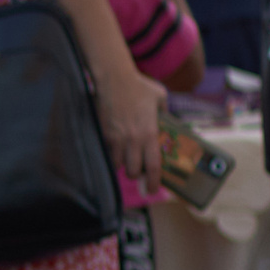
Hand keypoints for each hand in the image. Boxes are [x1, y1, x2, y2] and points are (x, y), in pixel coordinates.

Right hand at [99, 65, 165, 187]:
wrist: (114, 79)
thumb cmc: (139, 86)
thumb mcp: (160, 97)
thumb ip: (165, 111)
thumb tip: (166, 118)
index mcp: (150, 133)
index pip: (153, 166)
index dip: (153, 182)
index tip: (152, 190)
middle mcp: (133, 140)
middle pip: (132, 171)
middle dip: (135, 174)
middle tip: (138, 168)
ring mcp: (116, 138)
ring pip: (118, 165)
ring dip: (122, 164)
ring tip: (125, 156)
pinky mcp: (103, 133)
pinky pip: (107, 152)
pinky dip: (110, 154)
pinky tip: (114, 147)